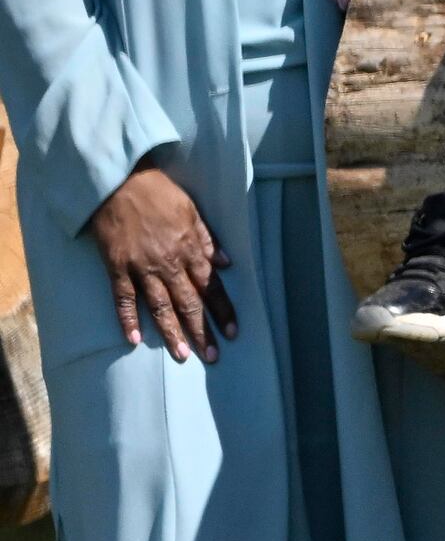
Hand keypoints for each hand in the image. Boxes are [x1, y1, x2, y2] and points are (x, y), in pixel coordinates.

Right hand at [92, 164, 232, 361]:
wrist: (119, 182)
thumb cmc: (158, 193)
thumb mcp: (192, 210)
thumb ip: (208, 239)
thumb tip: (226, 263)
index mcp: (190, 249)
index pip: (211, 286)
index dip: (222, 310)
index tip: (233, 332)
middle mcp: (169, 262)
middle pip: (189, 302)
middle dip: (202, 331)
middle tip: (212, 357)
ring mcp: (141, 267)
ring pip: (160, 306)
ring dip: (171, 332)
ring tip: (182, 355)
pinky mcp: (116, 267)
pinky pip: (123, 298)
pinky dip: (128, 319)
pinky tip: (134, 340)